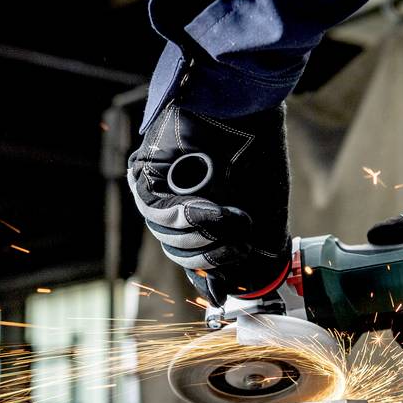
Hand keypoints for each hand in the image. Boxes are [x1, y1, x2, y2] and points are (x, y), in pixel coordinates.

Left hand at [129, 102, 290, 304]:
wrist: (246, 108)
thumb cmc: (257, 156)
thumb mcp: (257, 218)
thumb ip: (238, 255)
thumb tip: (216, 294)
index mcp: (203, 212)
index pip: (194, 256)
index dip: (211, 272)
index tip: (226, 286)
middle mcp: (178, 203)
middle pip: (181, 253)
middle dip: (214, 253)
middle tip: (241, 239)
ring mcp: (159, 189)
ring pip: (170, 238)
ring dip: (206, 235)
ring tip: (234, 216)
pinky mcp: (144, 174)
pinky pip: (159, 213)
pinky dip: (190, 218)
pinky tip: (213, 209)